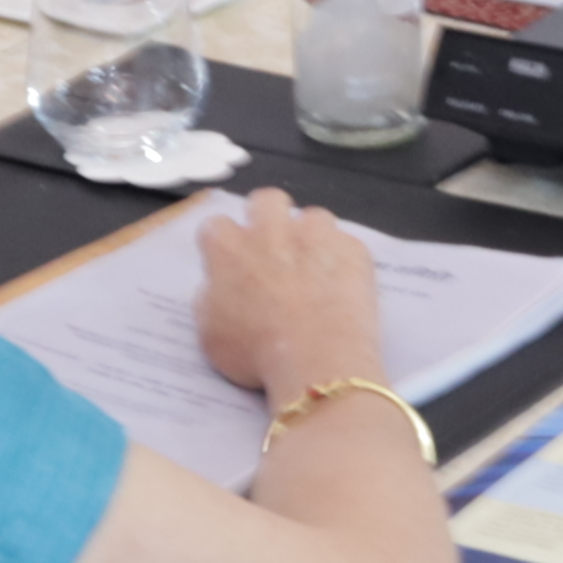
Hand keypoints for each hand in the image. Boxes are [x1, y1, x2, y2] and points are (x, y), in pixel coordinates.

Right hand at [189, 190, 385, 410]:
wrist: (317, 361)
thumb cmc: (257, 354)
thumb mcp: (210, 333)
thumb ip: (211, 297)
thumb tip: (219, 285)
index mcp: (228, 249)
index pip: (216, 227)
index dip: (224, 246)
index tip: (231, 264)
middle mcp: (271, 231)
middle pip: (267, 201)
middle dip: (268, 217)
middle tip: (274, 249)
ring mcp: (316, 236)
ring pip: (313, 217)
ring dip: (311, 237)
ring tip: (315, 270)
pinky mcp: (352, 250)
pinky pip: (346, 244)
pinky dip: (343, 261)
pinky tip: (342, 288)